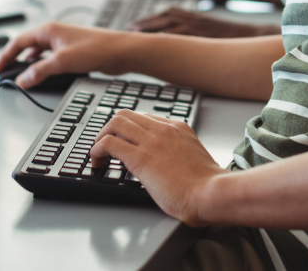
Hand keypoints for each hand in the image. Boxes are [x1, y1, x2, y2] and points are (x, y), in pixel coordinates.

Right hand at [0, 22, 128, 88]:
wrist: (121, 51)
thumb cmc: (95, 49)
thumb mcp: (62, 62)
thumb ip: (39, 71)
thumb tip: (22, 80)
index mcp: (48, 30)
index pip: (18, 42)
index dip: (6, 56)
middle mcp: (54, 34)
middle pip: (27, 46)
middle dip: (16, 60)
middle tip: (7, 74)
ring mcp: (64, 42)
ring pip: (39, 53)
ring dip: (30, 64)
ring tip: (23, 77)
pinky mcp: (73, 51)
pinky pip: (51, 59)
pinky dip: (43, 67)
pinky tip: (44, 76)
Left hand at [90, 110, 226, 224]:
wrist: (211, 193)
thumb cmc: (207, 186)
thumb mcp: (194, 158)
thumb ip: (180, 152)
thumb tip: (169, 164)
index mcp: (177, 128)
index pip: (144, 117)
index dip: (129, 128)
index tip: (122, 140)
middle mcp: (163, 129)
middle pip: (126, 114)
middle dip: (110, 128)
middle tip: (104, 144)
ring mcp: (151, 141)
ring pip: (115, 122)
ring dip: (101, 136)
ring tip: (97, 152)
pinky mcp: (141, 157)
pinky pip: (109, 143)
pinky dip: (97, 149)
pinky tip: (96, 161)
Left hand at [132, 8, 280, 37]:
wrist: (250, 35)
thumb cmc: (230, 36)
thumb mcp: (209, 30)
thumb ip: (193, 33)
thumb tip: (179, 44)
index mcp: (195, 16)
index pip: (169, 13)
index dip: (151, 18)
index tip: (137, 24)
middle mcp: (195, 18)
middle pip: (165, 16)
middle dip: (147, 22)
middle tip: (131, 28)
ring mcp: (199, 25)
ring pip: (170, 22)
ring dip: (152, 26)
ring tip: (137, 32)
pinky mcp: (203, 32)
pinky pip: (182, 32)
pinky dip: (168, 34)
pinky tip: (157, 40)